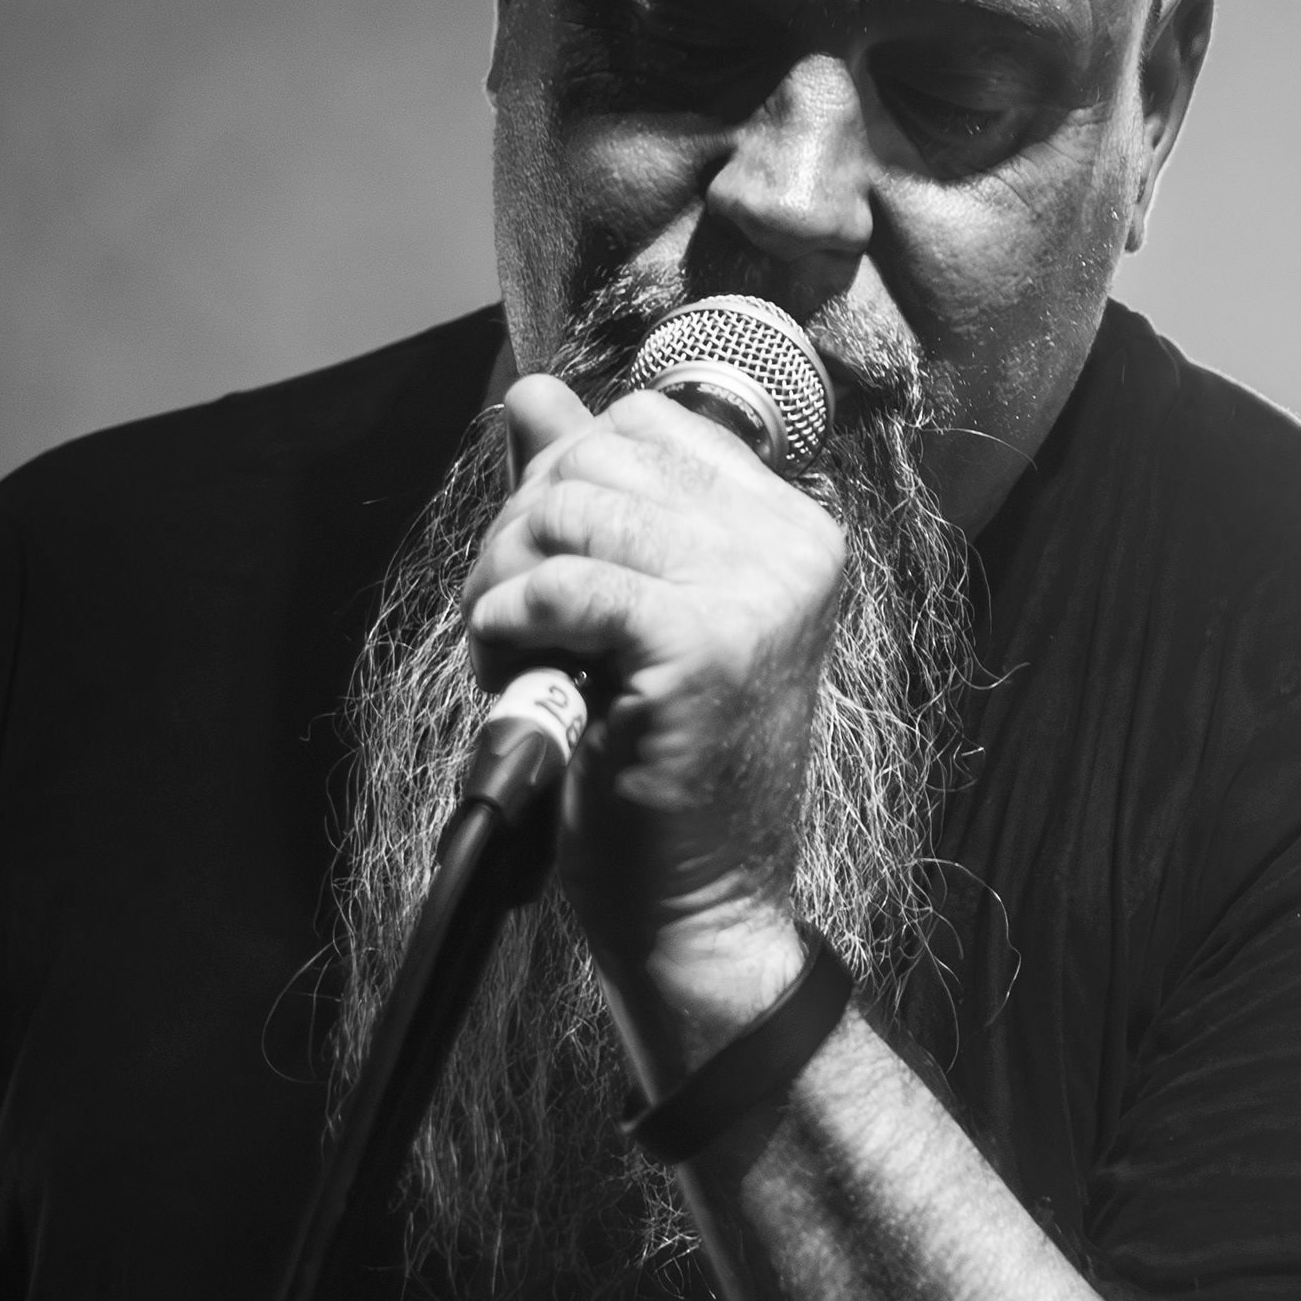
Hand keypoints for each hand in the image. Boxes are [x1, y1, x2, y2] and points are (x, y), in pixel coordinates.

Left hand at [466, 373, 843, 1056]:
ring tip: (523, 664)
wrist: (696, 907)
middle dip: (523, 536)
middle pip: (594, 458)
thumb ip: (589, 498)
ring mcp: (758, 594)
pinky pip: (560, 582)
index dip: (566, 488)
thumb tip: (531, 393)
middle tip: (525, 631)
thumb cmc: (657, 769)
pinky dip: (508, 625)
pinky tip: (518, 675)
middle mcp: (794, 548)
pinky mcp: (704, 647)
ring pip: (567, 511)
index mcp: (791, 528)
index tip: (559, 583)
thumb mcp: (623, 612)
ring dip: (507, 588)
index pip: (641, 425)